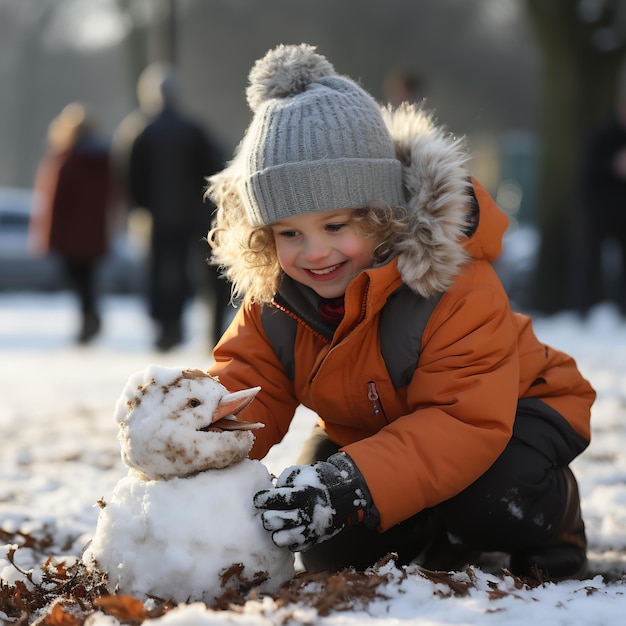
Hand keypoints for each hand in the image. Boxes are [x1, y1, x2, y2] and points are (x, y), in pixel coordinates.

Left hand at [253, 453, 376, 551]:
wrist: (342, 495)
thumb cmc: (314, 482)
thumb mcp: (299, 475)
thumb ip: (283, 482)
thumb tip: (267, 493)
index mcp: (300, 494)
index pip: (273, 499)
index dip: (262, 499)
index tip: (258, 499)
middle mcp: (304, 513)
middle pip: (272, 521)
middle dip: (266, 517)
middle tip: (266, 514)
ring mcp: (309, 529)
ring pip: (280, 539)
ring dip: (275, 532)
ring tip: (276, 526)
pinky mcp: (313, 540)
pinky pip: (294, 547)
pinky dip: (289, 541)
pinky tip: (288, 531)